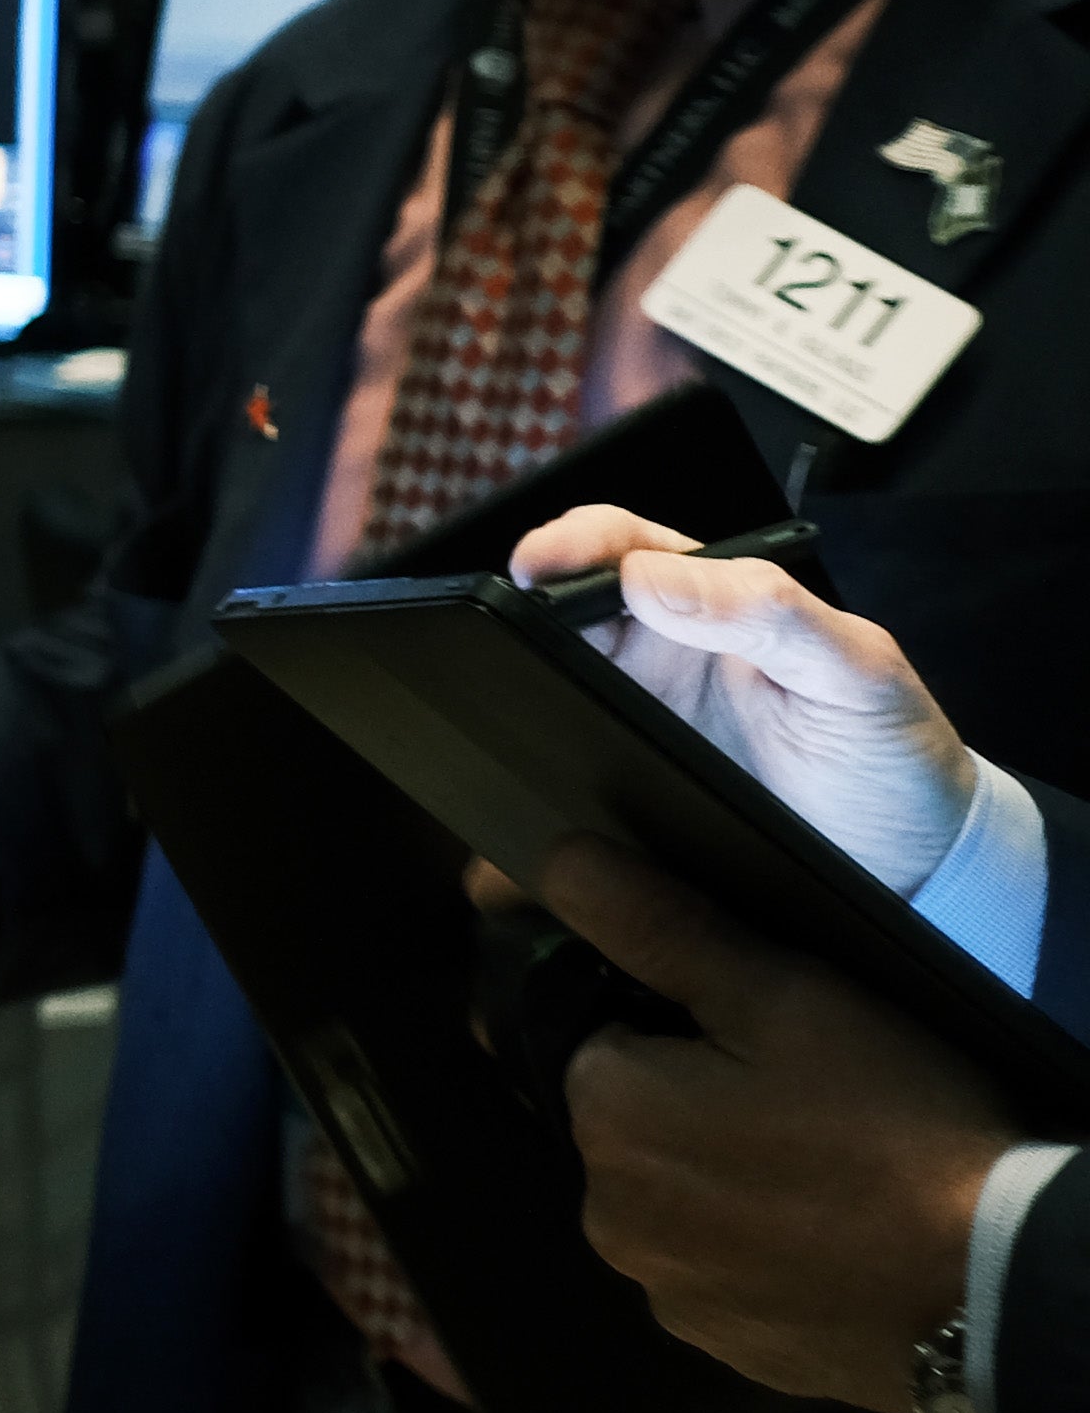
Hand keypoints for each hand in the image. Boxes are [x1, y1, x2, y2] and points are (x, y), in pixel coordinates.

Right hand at [511, 506, 983, 891]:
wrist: (910, 871)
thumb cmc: (896, 757)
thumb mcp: (858, 673)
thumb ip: (775, 613)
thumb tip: (651, 577)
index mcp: (721, 600)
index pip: (627, 544)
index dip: (575, 542)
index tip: (540, 564)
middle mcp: (670, 649)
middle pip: (568, 601)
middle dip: (526, 599)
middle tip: (508, 622)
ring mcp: (641, 713)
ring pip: (550, 670)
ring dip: (517, 666)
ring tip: (501, 677)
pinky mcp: (624, 775)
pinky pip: (560, 743)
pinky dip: (529, 737)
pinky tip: (523, 744)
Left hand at [531, 833, 1018, 1406]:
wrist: (995, 1287)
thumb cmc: (891, 1125)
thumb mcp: (785, 996)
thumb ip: (660, 927)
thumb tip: (558, 860)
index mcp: (602, 1115)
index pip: (604, 1042)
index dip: (681, 1033)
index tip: (764, 1047)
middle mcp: (605, 1216)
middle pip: (638, 1128)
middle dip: (698, 1109)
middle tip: (816, 1110)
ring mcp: (666, 1294)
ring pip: (679, 1205)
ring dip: (728, 1186)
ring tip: (832, 1177)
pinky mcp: (728, 1351)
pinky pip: (723, 1278)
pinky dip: (762, 1257)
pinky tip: (833, 1242)